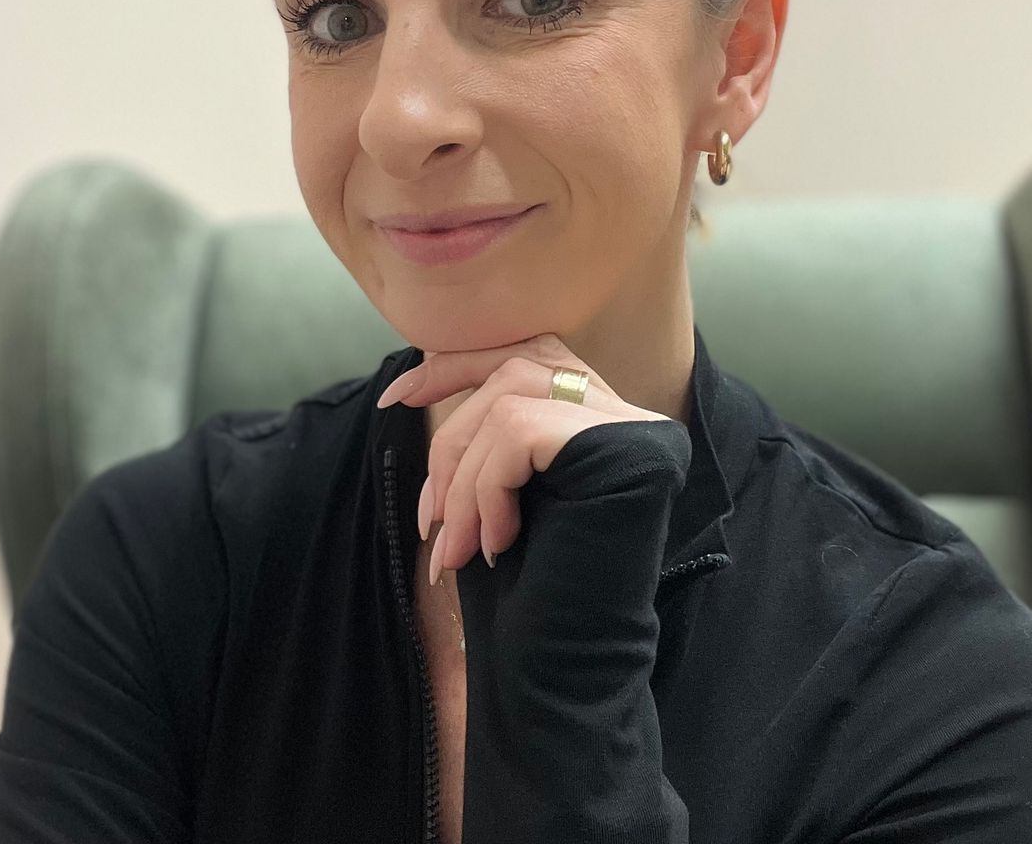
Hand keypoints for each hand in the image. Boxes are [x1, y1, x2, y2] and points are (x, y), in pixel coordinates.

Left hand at [375, 332, 672, 580]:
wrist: (570, 674)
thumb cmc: (535, 597)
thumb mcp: (499, 496)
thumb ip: (487, 436)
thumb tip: (416, 383)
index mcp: (606, 422)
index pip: (525, 357)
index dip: (454, 369)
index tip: (394, 399)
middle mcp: (633, 416)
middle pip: (516, 367)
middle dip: (452, 433)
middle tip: (432, 519)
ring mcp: (637, 430)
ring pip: (510, 398)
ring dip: (463, 476)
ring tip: (462, 547)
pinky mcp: (628, 450)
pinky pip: (520, 431)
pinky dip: (488, 487)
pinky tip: (500, 544)